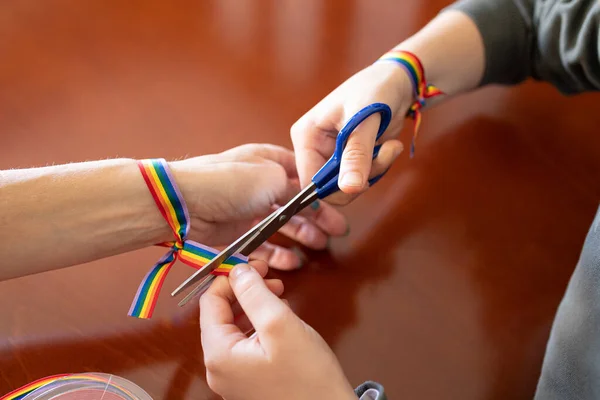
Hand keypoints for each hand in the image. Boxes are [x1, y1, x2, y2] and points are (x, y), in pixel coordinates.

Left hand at [169, 144, 347, 269]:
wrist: (186, 204)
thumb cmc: (231, 183)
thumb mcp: (272, 177)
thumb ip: (294, 187)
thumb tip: (307, 197)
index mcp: (268, 161)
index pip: (300, 172)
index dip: (318, 187)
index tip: (337, 202)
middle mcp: (259, 183)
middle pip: (295, 201)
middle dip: (317, 216)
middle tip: (338, 231)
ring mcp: (247, 208)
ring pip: (281, 224)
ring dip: (301, 235)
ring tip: (320, 247)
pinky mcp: (236, 232)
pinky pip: (262, 244)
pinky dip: (277, 252)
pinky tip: (292, 261)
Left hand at [200, 261, 356, 399]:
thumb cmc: (308, 378)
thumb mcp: (281, 325)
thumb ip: (255, 293)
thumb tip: (237, 271)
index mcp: (219, 354)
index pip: (210, 302)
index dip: (231, 278)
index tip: (255, 265)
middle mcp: (219, 368)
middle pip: (221, 315)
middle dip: (244, 291)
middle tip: (270, 277)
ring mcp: (233, 377)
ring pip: (235, 328)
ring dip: (253, 305)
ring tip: (278, 295)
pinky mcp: (249, 380)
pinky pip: (246, 344)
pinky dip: (259, 324)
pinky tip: (279, 318)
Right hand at [291, 62, 413, 204]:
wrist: (397, 82)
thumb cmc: (375, 90)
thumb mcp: (364, 121)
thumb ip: (356, 156)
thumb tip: (349, 189)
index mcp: (306, 136)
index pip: (309, 181)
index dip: (334, 189)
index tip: (362, 181)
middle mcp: (315, 149)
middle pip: (330, 188)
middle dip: (360, 177)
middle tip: (384, 155)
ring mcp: (332, 155)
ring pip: (348, 186)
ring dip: (374, 170)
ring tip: (391, 148)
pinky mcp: (349, 159)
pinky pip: (361, 179)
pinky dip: (378, 168)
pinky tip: (389, 147)